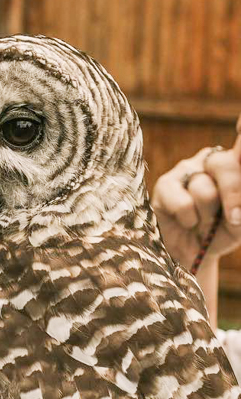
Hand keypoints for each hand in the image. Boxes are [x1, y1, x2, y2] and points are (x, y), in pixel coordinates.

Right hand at [152, 127, 240, 268]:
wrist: (191, 256)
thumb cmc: (220, 234)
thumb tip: (235, 206)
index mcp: (234, 164)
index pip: (240, 141)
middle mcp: (212, 161)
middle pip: (225, 164)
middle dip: (233, 194)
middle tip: (234, 218)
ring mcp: (187, 170)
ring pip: (204, 188)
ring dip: (208, 215)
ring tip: (204, 224)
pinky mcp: (165, 184)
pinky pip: (184, 202)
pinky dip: (190, 219)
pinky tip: (188, 223)